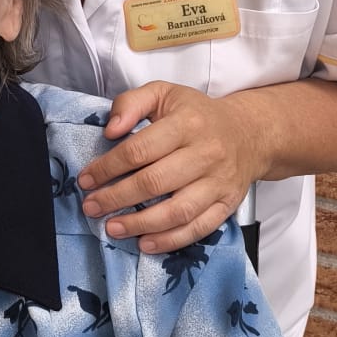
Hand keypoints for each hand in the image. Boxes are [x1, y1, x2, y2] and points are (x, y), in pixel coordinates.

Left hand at [78, 81, 260, 254]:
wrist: (249, 134)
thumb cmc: (197, 115)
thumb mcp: (163, 94)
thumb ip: (131, 103)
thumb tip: (110, 130)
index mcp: (187, 123)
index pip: (140, 149)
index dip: (108, 167)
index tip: (86, 179)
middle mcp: (206, 153)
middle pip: (155, 182)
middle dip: (117, 197)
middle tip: (92, 206)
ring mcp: (219, 182)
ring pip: (177, 210)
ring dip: (140, 224)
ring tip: (113, 228)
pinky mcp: (227, 204)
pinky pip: (199, 228)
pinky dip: (171, 240)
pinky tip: (146, 243)